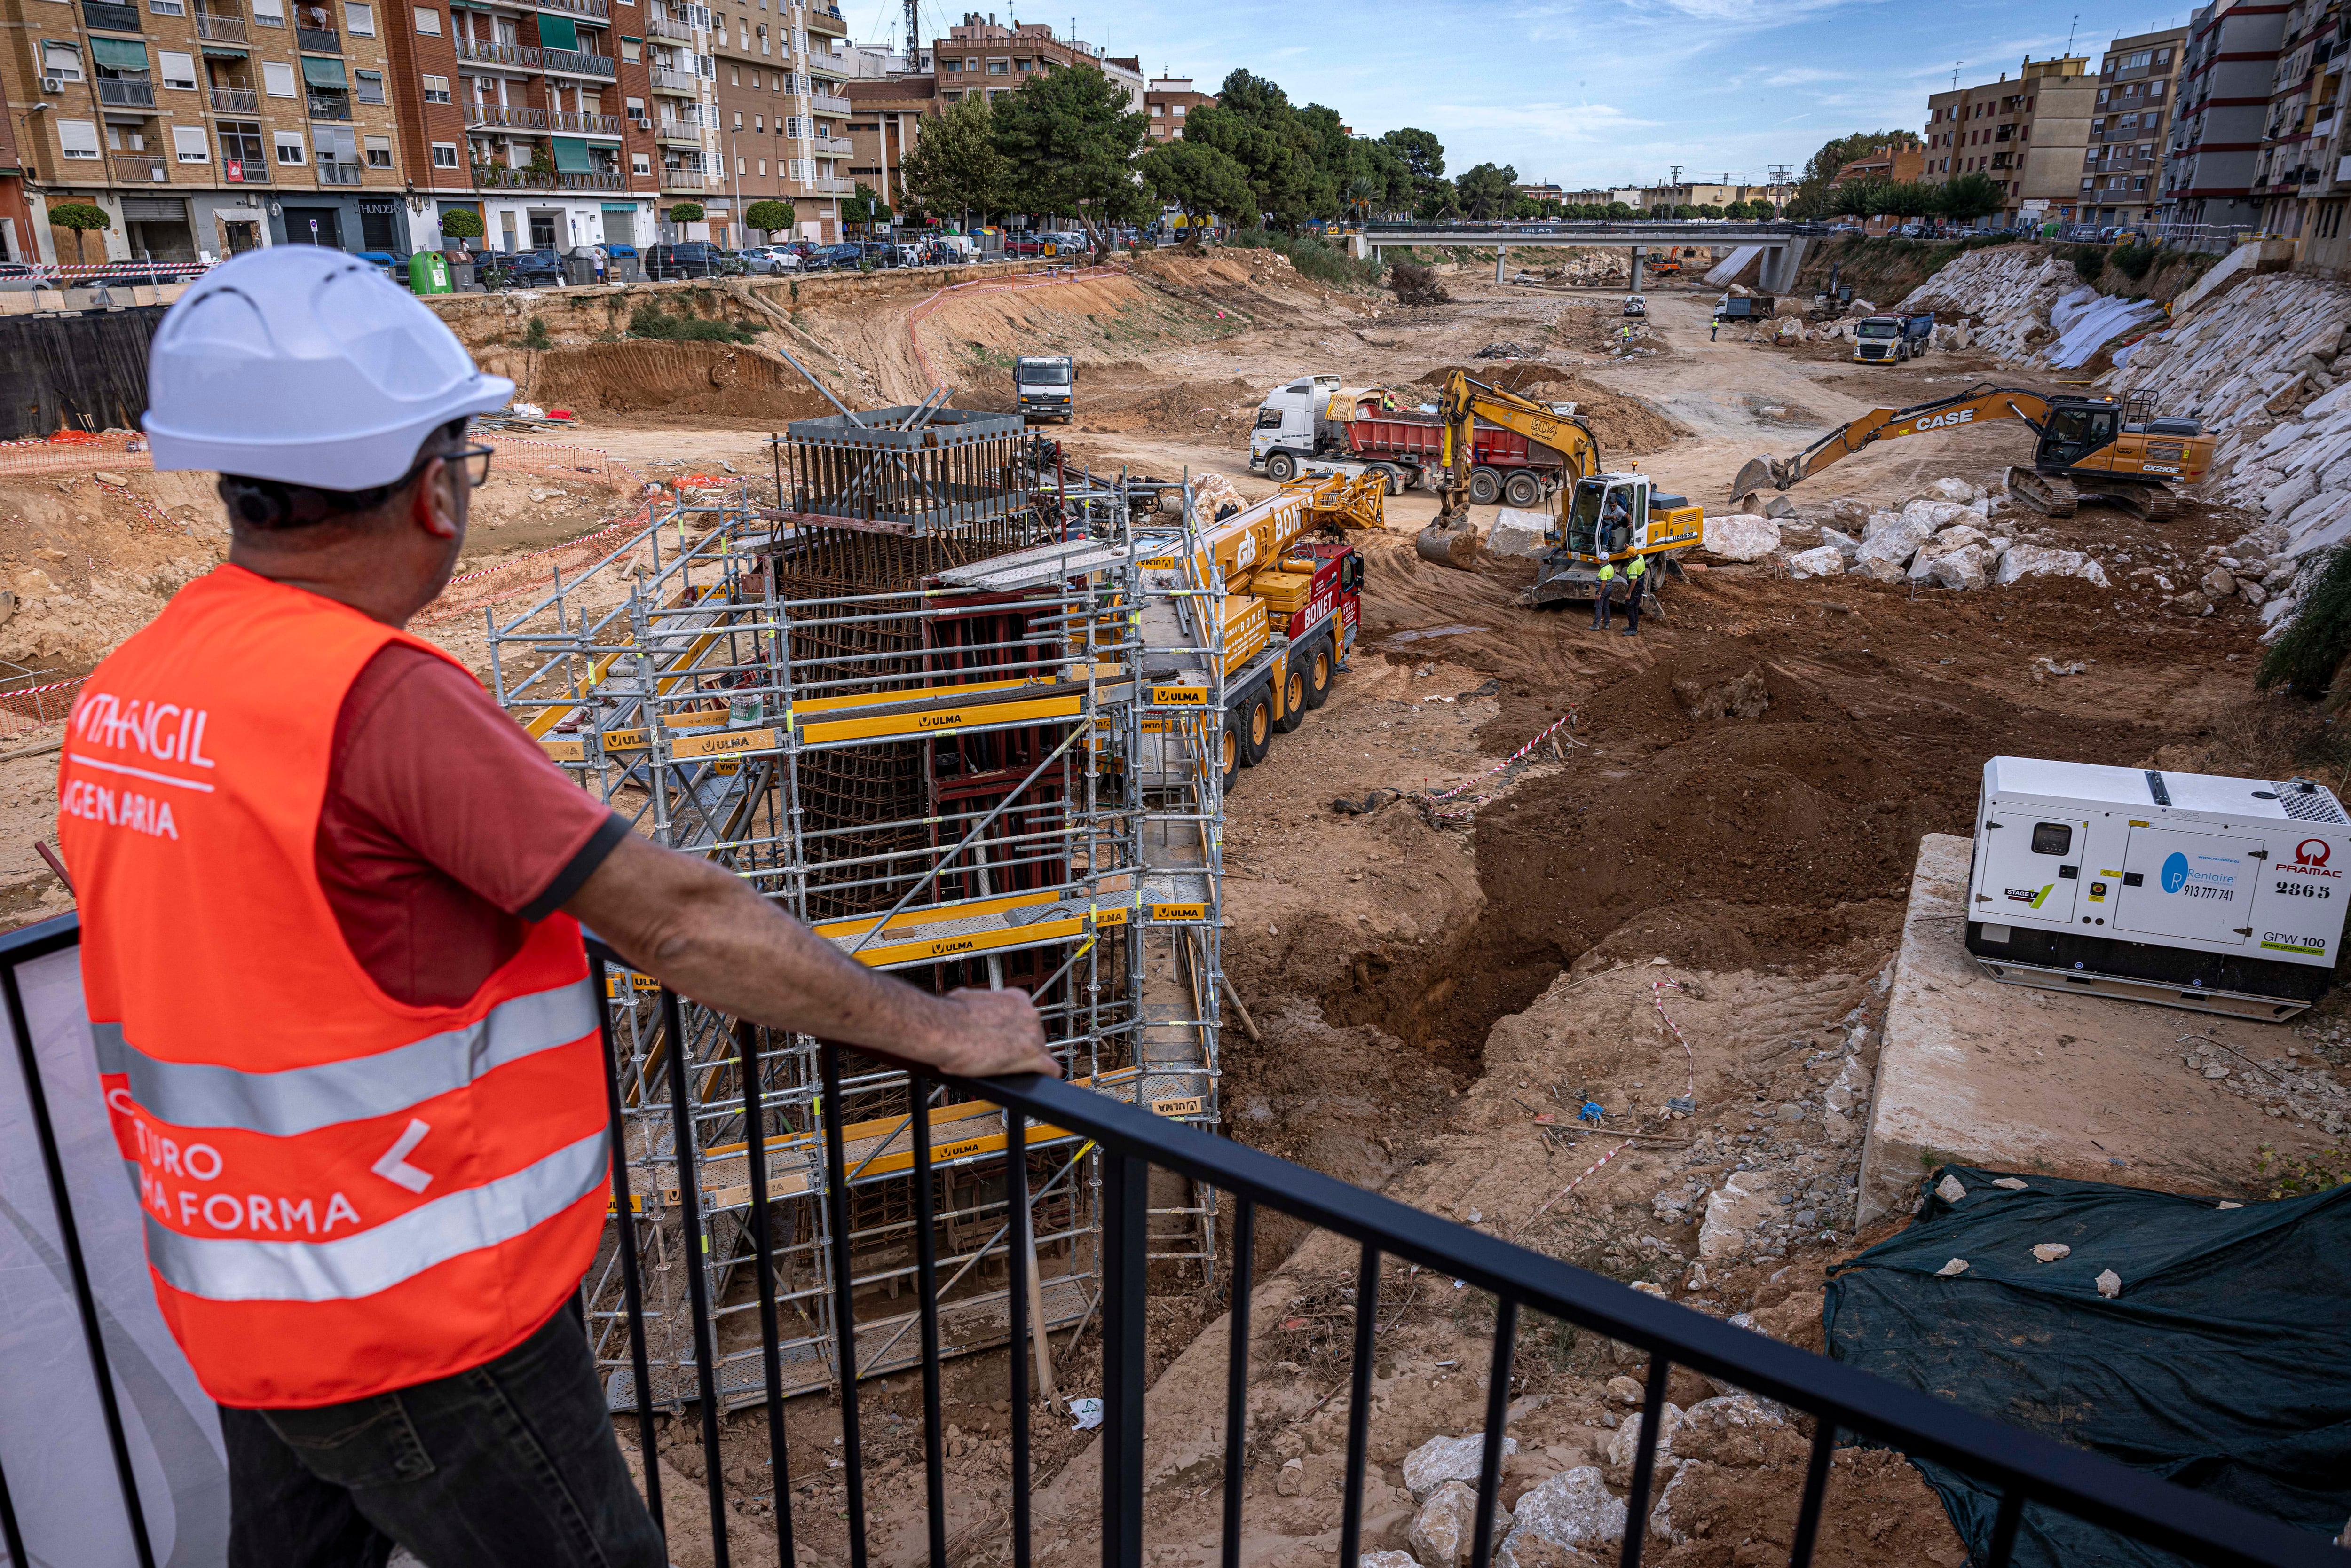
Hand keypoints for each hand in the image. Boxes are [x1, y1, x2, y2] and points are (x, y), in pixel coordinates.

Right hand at [926, 988, 1059, 1078]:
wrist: (943, 1028)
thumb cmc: (950, 1015)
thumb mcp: (972, 1000)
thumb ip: (986, 1008)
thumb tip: (977, 1013)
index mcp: (1015, 999)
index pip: (1027, 1018)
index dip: (1018, 1031)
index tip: (1011, 1039)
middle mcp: (1028, 1013)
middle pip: (1035, 1035)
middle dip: (1022, 1045)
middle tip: (1004, 1054)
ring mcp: (1032, 1034)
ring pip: (1041, 1052)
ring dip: (1029, 1061)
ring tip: (1009, 1067)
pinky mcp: (1031, 1056)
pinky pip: (1050, 1069)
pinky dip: (1045, 1075)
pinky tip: (1040, 1078)